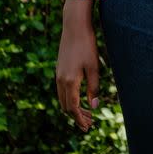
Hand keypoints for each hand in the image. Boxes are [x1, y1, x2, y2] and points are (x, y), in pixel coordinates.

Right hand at [55, 0, 99, 131]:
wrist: (74, 26)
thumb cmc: (87, 45)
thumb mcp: (94, 67)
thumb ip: (93, 87)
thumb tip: (94, 106)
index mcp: (69, 82)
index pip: (73, 109)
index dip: (80, 120)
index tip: (88, 127)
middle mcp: (61, 80)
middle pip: (66, 107)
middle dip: (77, 117)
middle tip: (90, 123)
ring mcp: (58, 75)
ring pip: (63, 99)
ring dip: (73, 108)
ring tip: (86, 112)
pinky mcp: (59, 69)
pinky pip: (62, 91)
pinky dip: (69, 99)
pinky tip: (79, 98)